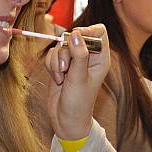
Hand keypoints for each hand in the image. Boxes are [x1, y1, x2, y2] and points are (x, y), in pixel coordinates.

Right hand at [45, 24, 110, 139]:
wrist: (66, 120)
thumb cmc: (79, 103)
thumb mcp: (79, 78)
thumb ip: (79, 55)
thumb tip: (76, 33)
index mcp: (101, 58)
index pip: (98, 32)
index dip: (87, 31)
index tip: (75, 39)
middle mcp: (88, 57)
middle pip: (74, 36)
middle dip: (66, 51)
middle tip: (66, 68)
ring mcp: (74, 60)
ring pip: (61, 46)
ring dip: (57, 61)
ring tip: (62, 77)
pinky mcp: (61, 65)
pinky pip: (53, 54)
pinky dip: (51, 65)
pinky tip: (57, 79)